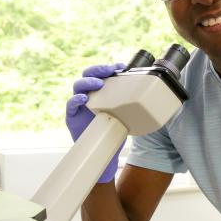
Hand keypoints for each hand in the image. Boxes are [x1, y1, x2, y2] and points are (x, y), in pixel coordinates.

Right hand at [65, 63, 124, 182]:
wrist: (106, 153)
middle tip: (108, 70)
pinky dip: (76, 100)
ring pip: (78, 86)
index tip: (121, 67)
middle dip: (97, 70)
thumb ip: (131, 103)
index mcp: (100, 92)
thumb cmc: (115, 131)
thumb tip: (150, 94)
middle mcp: (88, 95)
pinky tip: (83, 99)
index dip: (109, 68)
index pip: (101, 74)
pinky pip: (70, 105)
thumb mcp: (126, 114)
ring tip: (98, 83)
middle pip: (87, 75)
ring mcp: (79, 105)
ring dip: (88, 82)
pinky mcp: (72, 117)